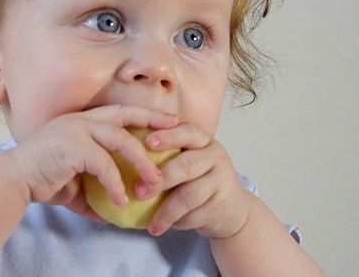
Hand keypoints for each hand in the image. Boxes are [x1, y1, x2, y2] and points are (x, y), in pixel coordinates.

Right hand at [4, 105, 176, 220]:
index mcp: (83, 122)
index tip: (168, 121)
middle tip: (177, 130)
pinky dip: (116, 183)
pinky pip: (103, 164)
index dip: (145, 115)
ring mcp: (76, 130)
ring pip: (120, 140)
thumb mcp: (77, 183)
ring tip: (155, 182)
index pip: (120, 113)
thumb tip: (118, 208)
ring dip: (141, 161)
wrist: (12, 181)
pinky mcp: (71, 147)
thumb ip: (97, 188)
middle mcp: (81, 120)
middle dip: (153, 121)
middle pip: (125, 115)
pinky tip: (123, 200)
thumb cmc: (43, 179)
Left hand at [142, 123, 250, 237]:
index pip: (187, 132)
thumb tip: (126, 158)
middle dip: (160, 179)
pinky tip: (168, 226)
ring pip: (189, 195)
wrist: (232, 209)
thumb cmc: (199, 180)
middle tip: (138, 192)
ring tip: (152, 224)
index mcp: (203, 141)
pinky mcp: (223, 205)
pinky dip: (178, 222)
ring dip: (166, 211)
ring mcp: (222, 180)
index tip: (147, 143)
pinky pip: (195, 214)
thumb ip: (167, 156)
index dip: (168, 136)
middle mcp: (215, 157)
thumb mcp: (188, 161)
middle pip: (186, 165)